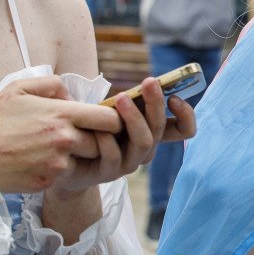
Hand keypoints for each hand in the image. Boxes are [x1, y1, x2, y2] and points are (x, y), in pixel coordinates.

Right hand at [0, 76, 121, 192]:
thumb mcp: (20, 87)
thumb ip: (53, 85)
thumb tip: (73, 98)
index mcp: (61, 114)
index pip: (109, 118)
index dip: (113, 119)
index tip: (107, 119)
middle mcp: (64, 140)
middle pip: (102, 142)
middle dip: (97, 138)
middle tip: (84, 135)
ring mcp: (57, 164)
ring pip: (86, 160)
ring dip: (79, 155)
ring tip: (59, 148)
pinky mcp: (47, 182)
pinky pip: (67, 175)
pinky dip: (61, 169)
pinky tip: (42, 161)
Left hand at [50, 76, 194, 192]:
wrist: (67, 156)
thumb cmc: (94, 125)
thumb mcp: (116, 108)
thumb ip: (131, 98)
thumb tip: (147, 81)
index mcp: (152, 132)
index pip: (184, 130)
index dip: (186, 115)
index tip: (174, 97)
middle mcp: (145, 149)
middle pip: (161, 129)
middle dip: (156, 103)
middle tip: (148, 81)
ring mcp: (129, 163)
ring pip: (144, 142)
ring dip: (135, 117)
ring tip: (121, 97)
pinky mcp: (109, 173)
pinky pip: (114, 155)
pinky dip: (107, 138)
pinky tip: (97, 127)